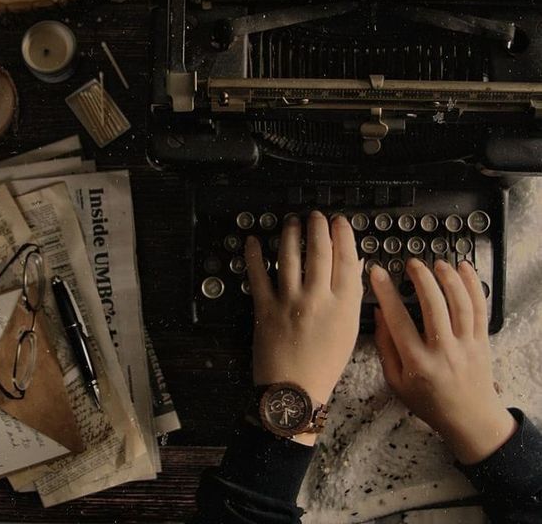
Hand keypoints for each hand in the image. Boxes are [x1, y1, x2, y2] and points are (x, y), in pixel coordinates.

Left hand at [245, 212, 362, 444]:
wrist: (294, 392)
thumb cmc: (325, 363)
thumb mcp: (348, 330)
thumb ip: (350, 296)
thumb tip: (352, 263)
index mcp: (343, 306)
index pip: (346, 259)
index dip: (343, 235)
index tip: (339, 221)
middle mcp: (317, 299)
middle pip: (319, 251)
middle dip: (317, 227)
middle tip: (315, 215)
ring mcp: (289, 302)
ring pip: (289, 256)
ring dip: (290, 233)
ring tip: (291, 221)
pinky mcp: (264, 308)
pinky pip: (257, 275)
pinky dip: (254, 255)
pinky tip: (253, 240)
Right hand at [370, 258, 516, 464]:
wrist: (470, 420)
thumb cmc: (428, 402)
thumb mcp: (395, 381)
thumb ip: (385, 346)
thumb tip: (379, 312)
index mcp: (417, 362)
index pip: (398, 320)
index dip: (386, 292)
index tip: (377, 272)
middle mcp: (443, 351)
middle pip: (434, 306)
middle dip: (422, 279)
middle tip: (412, 263)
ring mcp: (466, 345)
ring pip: (460, 304)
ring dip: (448, 278)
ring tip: (437, 263)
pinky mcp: (482, 342)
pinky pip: (480, 309)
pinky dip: (473, 286)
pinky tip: (464, 268)